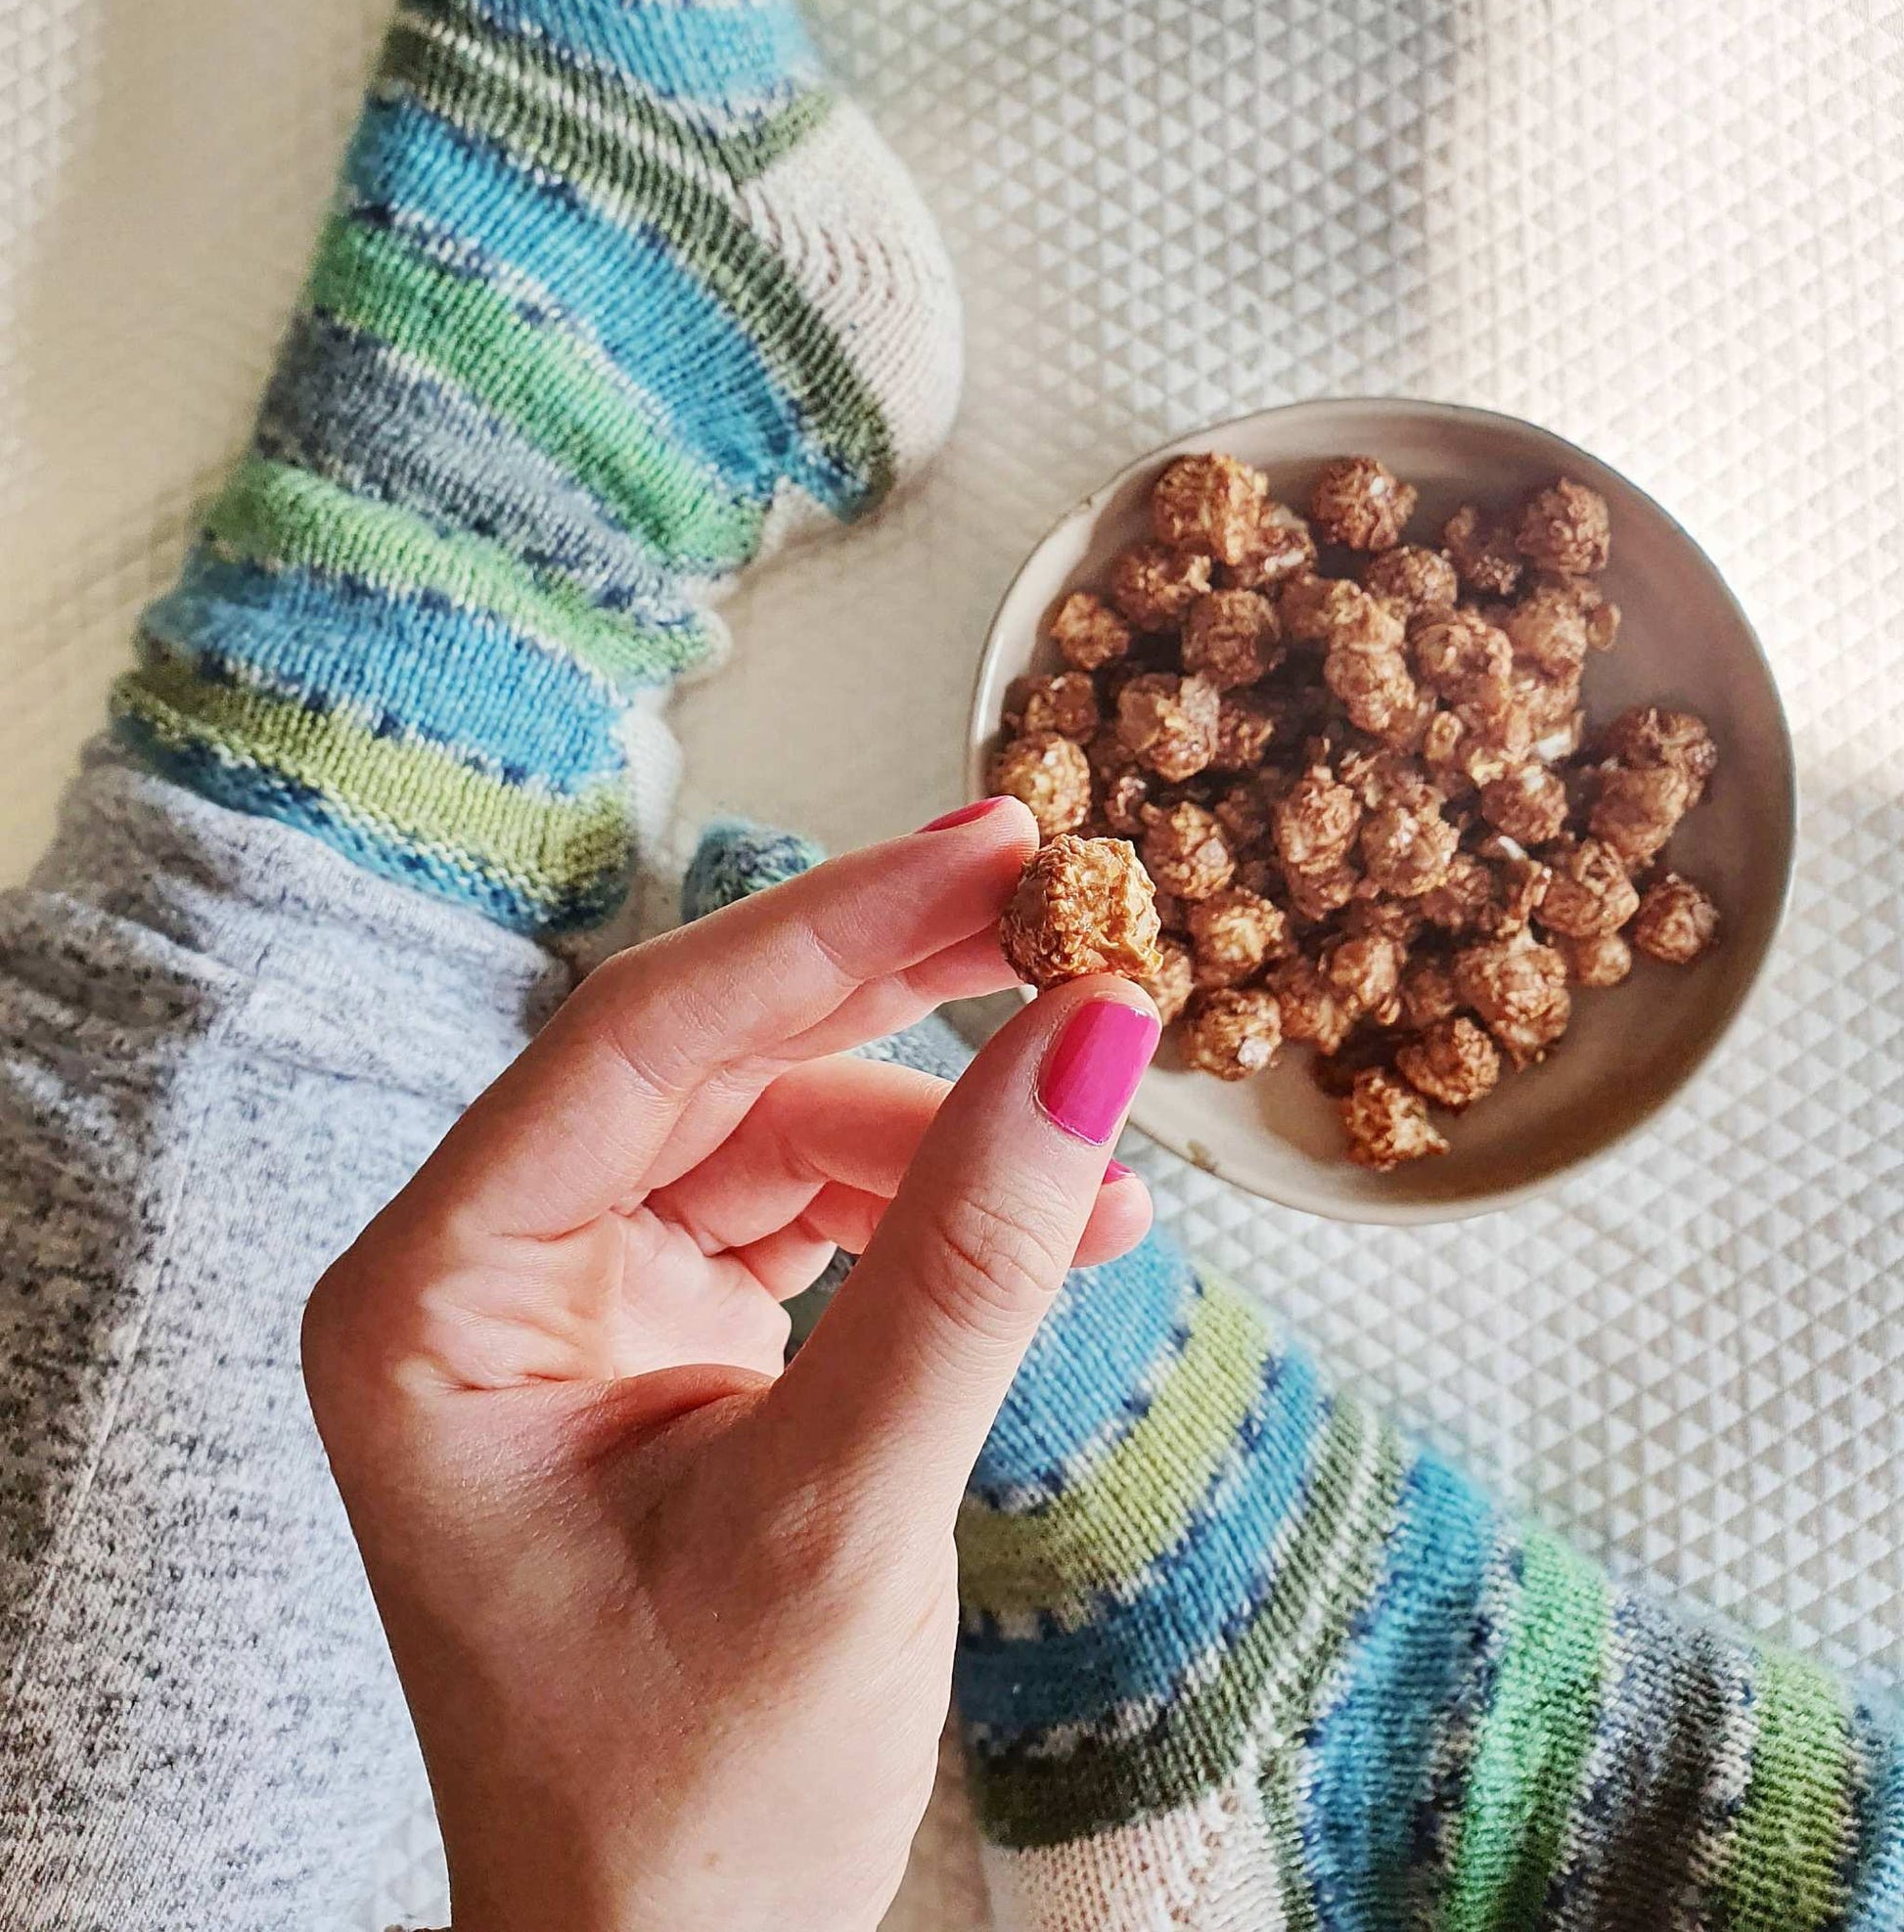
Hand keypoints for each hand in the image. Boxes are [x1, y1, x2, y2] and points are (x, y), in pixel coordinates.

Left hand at [302, 800, 1157, 1931]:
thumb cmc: (687, 1805)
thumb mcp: (841, 1516)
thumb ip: (965, 1264)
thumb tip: (1093, 1036)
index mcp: (431, 1299)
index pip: (639, 1042)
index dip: (825, 930)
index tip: (990, 852)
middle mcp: (487, 1276)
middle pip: (711, 1059)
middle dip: (893, 989)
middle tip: (1056, 899)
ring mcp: (582, 1306)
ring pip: (777, 1128)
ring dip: (944, 1123)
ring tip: (1100, 1126)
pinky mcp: (673, 1344)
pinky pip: (815, 1219)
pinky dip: (938, 1211)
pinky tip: (1070, 1214)